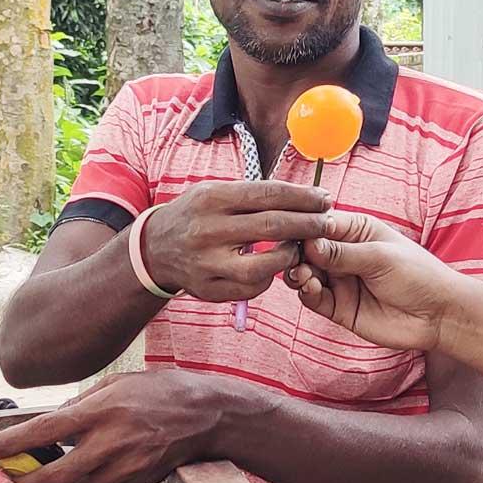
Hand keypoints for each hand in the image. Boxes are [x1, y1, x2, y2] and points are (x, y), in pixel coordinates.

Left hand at [0, 369, 235, 482]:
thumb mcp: (116, 383)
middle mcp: (111, 442)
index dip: (11, 444)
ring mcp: (125, 468)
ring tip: (37, 481)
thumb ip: (81, 404)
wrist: (206, 415)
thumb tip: (52, 425)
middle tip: (11, 476)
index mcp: (102, 411)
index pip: (44, 431)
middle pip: (54, 476)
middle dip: (25, 481)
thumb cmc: (159, 392)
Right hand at [141, 180, 332, 301]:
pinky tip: (276, 267)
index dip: (303, 197)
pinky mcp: (209, 290)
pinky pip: (251, 289)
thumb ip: (254, 194)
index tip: (325, 198)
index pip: (269, 194)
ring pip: (265, 266)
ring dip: (291, 256)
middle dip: (308, 224)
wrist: (154, 248)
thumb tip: (305, 195)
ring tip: (301, 247)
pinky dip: (270, 278)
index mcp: (212, 199)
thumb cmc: (197, 214)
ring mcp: (207, 264)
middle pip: (273, 227)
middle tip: (328, 222)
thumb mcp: (216, 192)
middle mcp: (208, 230)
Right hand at [287, 211, 463, 354]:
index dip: (303, 226)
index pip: (320, 224)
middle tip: (293, 257)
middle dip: (296, 252)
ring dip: (298, 273)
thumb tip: (308, 243)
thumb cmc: (418, 275)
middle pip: (307, 250)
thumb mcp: (380, 256)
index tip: (290, 230)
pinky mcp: (340, 307)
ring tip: (304, 275)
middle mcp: (344, 254)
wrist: (438, 315)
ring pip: (305, 274)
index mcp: (356, 231)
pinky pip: (314, 299)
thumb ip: (343, 252)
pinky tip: (312, 288)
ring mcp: (341, 281)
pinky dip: (307, 293)